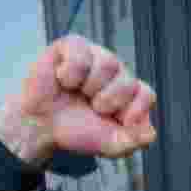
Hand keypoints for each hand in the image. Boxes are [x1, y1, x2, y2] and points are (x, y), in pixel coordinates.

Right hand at [0, 34, 156, 166]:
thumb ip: (132, 142)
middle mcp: (117, 73)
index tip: (117, 121)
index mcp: (130, 94)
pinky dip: (70, 73)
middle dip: (107, 102)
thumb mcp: (108, 145)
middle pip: (128, 81)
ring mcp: (97, 56)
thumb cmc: (76, 131)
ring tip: (78, 93)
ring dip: (90, 87)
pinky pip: (81, 54)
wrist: (41, 125)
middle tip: (91, 108)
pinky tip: (63, 80)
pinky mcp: (73, 46)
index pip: (147, 95)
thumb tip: (150, 134)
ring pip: (109, 64)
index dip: (133, 111)